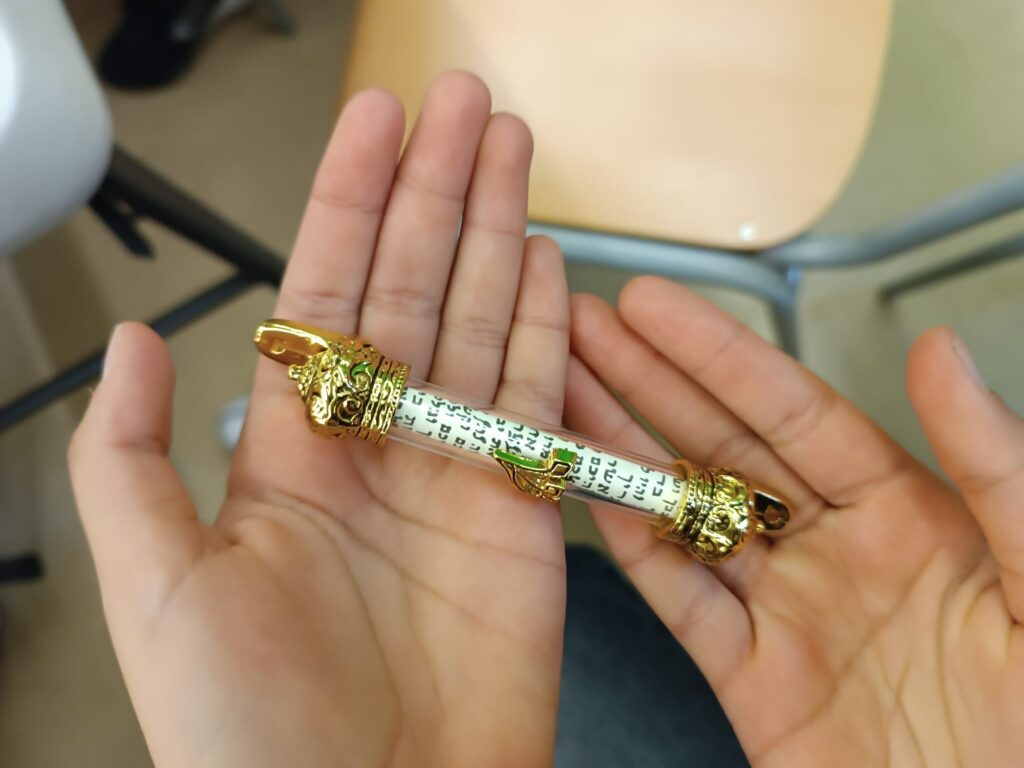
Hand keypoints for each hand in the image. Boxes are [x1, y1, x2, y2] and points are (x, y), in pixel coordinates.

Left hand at [69, 72, 568, 767]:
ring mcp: (457, 473)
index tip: (378, 123)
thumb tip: (140, 338)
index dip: (352, 200)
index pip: (328, 292)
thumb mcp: (159, 589)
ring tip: (511, 150)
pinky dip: (546, 329)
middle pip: (414, 287)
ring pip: (481, 323)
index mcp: (293, 450)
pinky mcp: (522, 515)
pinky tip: (549, 262)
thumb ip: (133, 457)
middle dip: (440, 189)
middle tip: (464, 104)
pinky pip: (536, 402)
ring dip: (498, 233)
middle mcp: (380, 446)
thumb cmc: (249, 734)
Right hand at [567, 278, 1023, 766]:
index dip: (718, 354)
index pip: (793, 410)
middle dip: (647, 380)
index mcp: (909, 513)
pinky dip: (630, 550)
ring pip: (686, 515)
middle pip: (721, 446)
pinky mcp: (754, 683)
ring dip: (620, 450)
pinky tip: (591, 494)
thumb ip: (993, 465)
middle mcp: (837, 551)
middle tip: (589, 329)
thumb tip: (943, 354)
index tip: (660, 309)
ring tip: (564, 391)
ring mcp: (789, 614)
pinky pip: (679, 603)